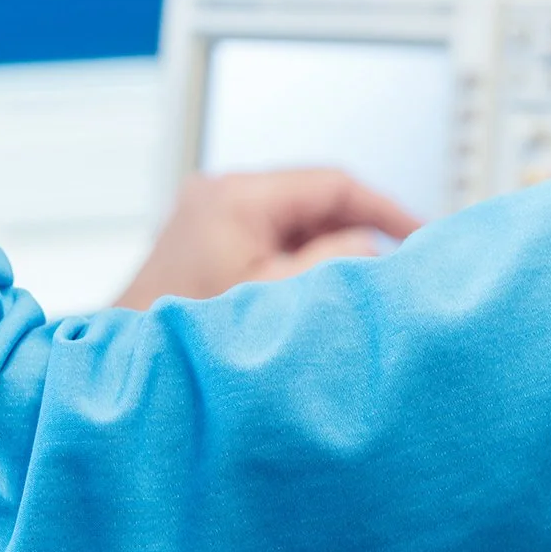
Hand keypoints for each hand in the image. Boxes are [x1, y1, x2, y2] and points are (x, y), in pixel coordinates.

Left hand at [116, 169, 421, 309]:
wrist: (130, 368)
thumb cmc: (188, 336)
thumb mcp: (278, 297)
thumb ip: (336, 263)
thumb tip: (376, 247)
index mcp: (237, 196)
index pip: (334, 183)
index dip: (386, 208)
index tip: (420, 234)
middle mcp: (220, 193)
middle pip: (315, 197)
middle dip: (361, 226)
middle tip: (400, 258)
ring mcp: (210, 213)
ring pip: (296, 216)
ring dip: (332, 243)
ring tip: (366, 278)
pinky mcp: (208, 238)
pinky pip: (272, 234)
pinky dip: (303, 254)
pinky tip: (322, 286)